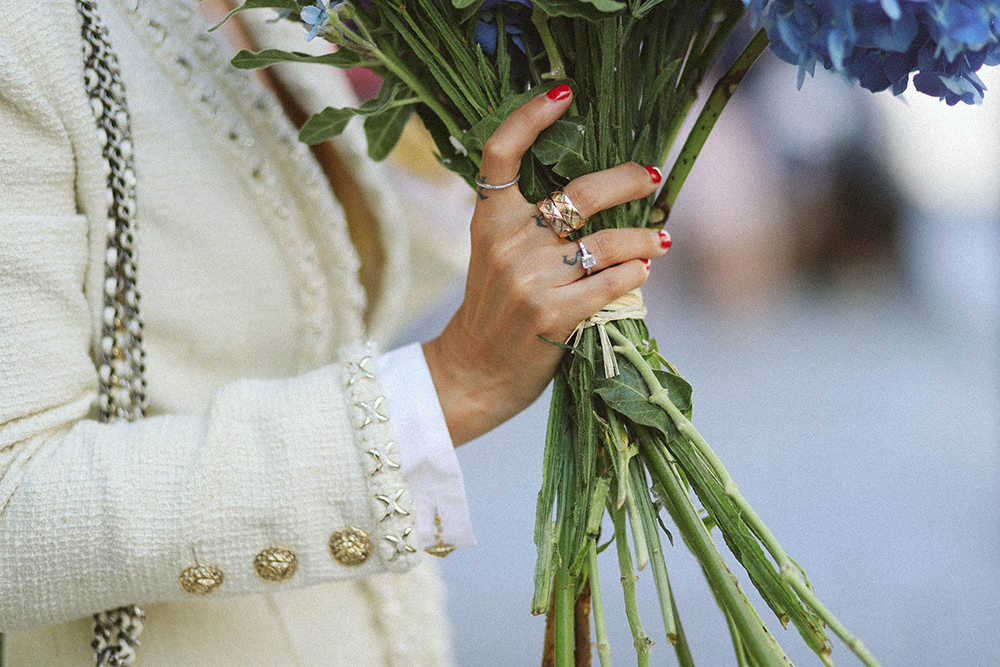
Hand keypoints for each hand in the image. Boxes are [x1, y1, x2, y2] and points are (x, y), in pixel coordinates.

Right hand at [423, 85, 670, 445]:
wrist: (475, 371)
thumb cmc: (496, 310)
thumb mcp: (496, 257)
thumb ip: (533, 226)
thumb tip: (605, 197)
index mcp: (488, 220)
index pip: (501, 153)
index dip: (531, 116)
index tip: (564, 93)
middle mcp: (506, 243)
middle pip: (578, 192)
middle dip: (626, 181)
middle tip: (651, 177)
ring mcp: (529, 279)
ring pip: (606, 242)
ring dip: (643, 241)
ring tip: (660, 242)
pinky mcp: (553, 315)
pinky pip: (611, 283)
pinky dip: (633, 276)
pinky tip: (641, 274)